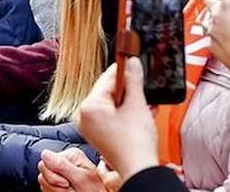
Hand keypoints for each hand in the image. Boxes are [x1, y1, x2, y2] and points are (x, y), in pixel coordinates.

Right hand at [38, 149, 106, 191]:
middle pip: (43, 170)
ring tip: (70, 191)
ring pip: (43, 179)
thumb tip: (45, 154)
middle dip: (54, 184)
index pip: (46, 159)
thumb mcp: (81, 179)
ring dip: (55, 190)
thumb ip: (63, 165)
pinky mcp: (57, 180)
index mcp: (72, 155)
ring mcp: (60, 171)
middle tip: (70, 189)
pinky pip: (45, 186)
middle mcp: (65, 160)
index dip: (53, 175)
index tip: (67, 183)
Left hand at [77, 58, 157, 180]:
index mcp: (89, 106)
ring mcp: (91, 127)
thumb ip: (134, 80)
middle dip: (128, 89)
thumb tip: (132, 63)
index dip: (122, 69)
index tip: (130, 60)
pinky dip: (126, 113)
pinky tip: (141, 112)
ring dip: (129, 101)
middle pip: (108, 92)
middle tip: (141, 82)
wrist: (139, 169)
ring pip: (111, 105)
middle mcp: (84, 116)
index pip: (106, 79)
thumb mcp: (137, 105)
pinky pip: (111, 117)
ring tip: (145, 100)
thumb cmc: (135, 143)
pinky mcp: (99, 135)